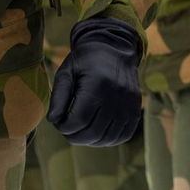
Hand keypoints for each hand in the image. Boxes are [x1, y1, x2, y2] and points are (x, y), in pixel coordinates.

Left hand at [47, 17, 141, 145]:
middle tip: (67, 129)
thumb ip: (59, 97)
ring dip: (90, 140)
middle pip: (92, 133)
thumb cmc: (85, 61)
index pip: (77, 121)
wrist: (114, 48)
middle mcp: (116, 95)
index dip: (63, 127)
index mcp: (97, 84)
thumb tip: (53, 120)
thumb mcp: (66, 72)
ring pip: (107, 138)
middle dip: (74, 137)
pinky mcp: (136, 108)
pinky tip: (98, 132)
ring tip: (81, 130)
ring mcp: (129, 104)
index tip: (58, 121)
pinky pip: (124, 135)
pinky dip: (108, 139)